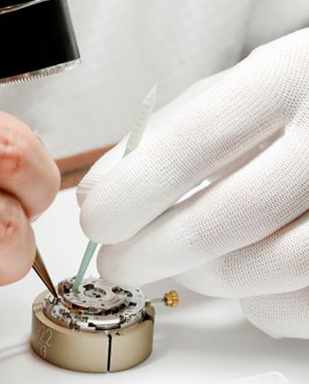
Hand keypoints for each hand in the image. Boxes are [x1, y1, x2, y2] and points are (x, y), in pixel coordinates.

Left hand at [77, 29, 308, 339]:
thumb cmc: (293, 105)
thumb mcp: (233, 93)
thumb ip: (163, 135)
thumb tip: (95, 193)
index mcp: (288, 79)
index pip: (194, 145)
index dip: (133, 193)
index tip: (96, 222)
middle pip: (229, 217)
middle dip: (150, 252)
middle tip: (116, 262)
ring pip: (267, 268)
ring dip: (198, 277)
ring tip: (173, 262)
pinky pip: (297, 304)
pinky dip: (256, 302)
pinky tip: (240, 270)